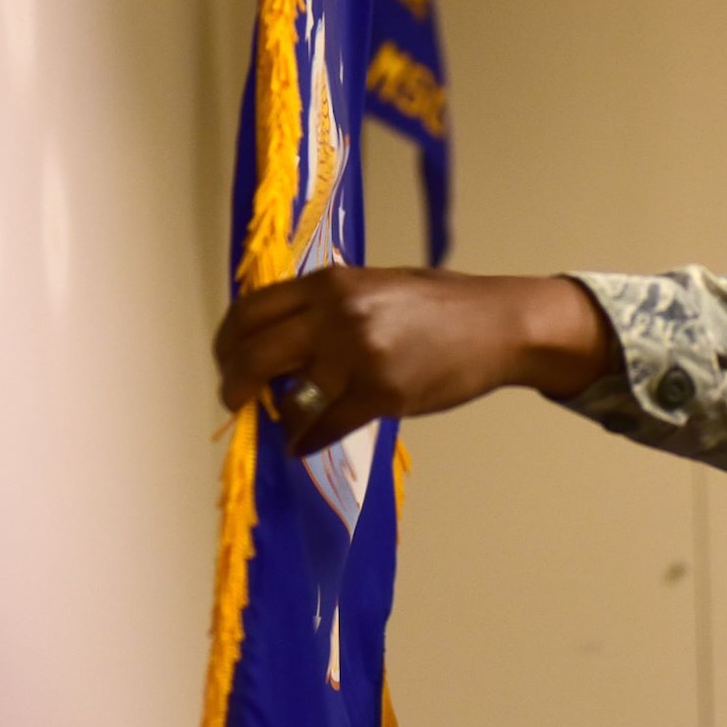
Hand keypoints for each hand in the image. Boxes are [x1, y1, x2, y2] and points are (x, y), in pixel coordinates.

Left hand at [212, 266, 616, 455]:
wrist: (499, 324)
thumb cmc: (441, 304)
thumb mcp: (374, 285)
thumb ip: (326, 307)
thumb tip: (280, 341)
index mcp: (330, 282)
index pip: (251, 309)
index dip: (228, 340)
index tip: (227, 360)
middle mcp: (337, 314)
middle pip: (253, 351)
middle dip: (233, 381)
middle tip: (234, 398)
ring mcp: (357, 355)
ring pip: (287, 393)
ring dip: (276, 413)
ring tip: (283, 419)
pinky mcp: (380, 394)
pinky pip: (323, 426)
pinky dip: (307, 441)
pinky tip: (304, 444)